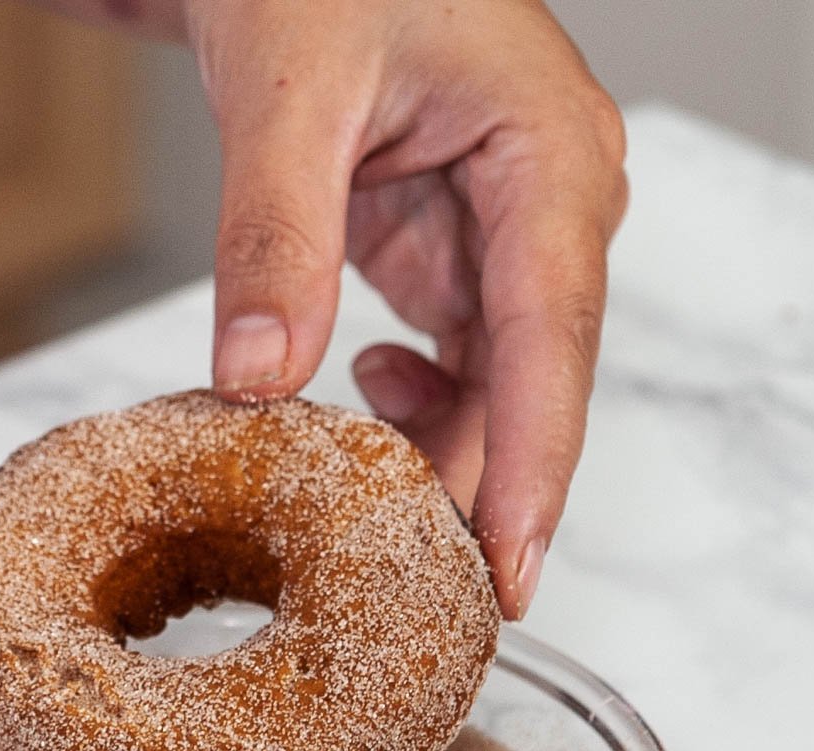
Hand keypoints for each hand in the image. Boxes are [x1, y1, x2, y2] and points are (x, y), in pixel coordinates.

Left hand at [190, 0, 626, 616]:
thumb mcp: (288, 88)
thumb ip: (274, 234)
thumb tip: (260, 380)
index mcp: (548, 159)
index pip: (552, 345)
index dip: (533, 473)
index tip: (509, 576)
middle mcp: (548, 206)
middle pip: (531, 388)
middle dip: (479, 491)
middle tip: (418, 598)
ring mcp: (506, 233)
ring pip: (494, 388)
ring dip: (435, 455)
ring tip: (364, 511)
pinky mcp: (456, 250)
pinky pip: (455, 362)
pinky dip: (408, 407)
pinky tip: (358, 403)